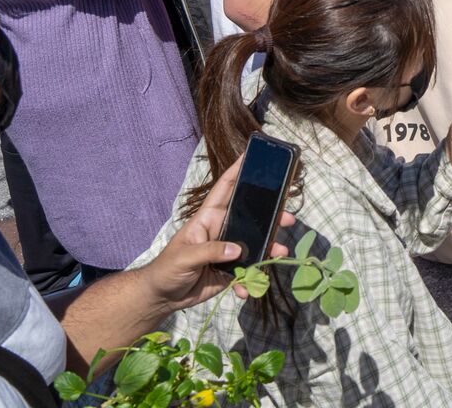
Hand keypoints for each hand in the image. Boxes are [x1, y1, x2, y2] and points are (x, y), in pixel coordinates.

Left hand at [138, 158, 292, 311]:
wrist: (163, 297)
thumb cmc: (166, 269)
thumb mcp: (184, 257)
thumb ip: (210, 251)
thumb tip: (238, 250)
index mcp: (208, 218)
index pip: (224, 189)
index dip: (237, 170)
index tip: (253, 154)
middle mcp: (222, 230)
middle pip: (251, 217)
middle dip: (272, 216)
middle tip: (288, 218)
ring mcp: (228, 250)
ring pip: (256, 244)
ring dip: (270, 248)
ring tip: (280, 253)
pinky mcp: (232, 270)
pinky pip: (249, 271)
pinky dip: (250, 280)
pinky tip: (246, 288)